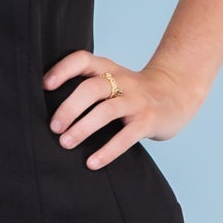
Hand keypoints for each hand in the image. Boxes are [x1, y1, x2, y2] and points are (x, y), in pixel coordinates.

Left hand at [42, 52, 203, 169]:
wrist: (178, 94)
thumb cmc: (133, 92)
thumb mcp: (113, 80)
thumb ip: (89, 86)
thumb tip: (49, 110)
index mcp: (109, 68)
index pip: (83, 59)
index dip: (63, 70)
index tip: (45, 86)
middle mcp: (123, 81)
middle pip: (92, 87)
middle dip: (69, 108)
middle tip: (54, 128)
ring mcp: (137, 100)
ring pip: (106, 110)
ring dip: (83, 127)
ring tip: (66, 143)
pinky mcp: (148, 121)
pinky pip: (127, 136)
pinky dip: (108, 151)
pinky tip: (92, 163)